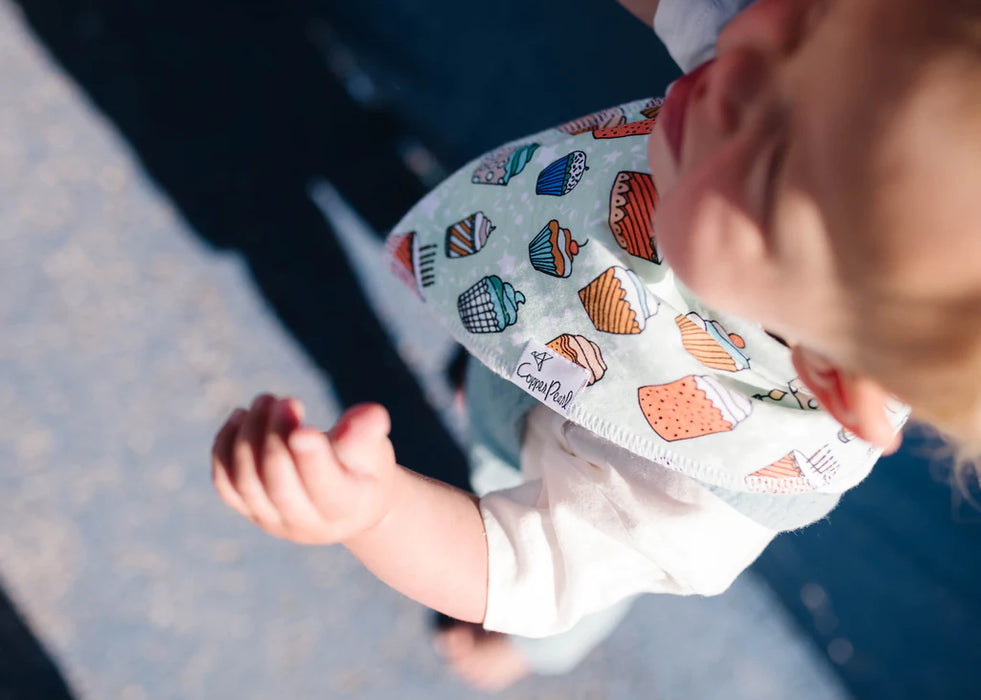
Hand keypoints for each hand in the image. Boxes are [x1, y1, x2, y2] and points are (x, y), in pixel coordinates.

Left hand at [211, 395, 397, 544]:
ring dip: (250, 435)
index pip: (325, 488)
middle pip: (279, 485)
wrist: (346, 499)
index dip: (312, 460)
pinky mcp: (250, 509)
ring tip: (265, 400)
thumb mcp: (375, 450)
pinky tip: (240, 416)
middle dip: (276, 438)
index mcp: (345, 508)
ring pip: (247, 482)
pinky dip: (225, 448)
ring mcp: (273, 520)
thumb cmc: (364, 466)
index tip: (303, 430)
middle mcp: (306, 524)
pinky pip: (225, 483)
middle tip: (285, 400)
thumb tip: (371, 414)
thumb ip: (368, 432)